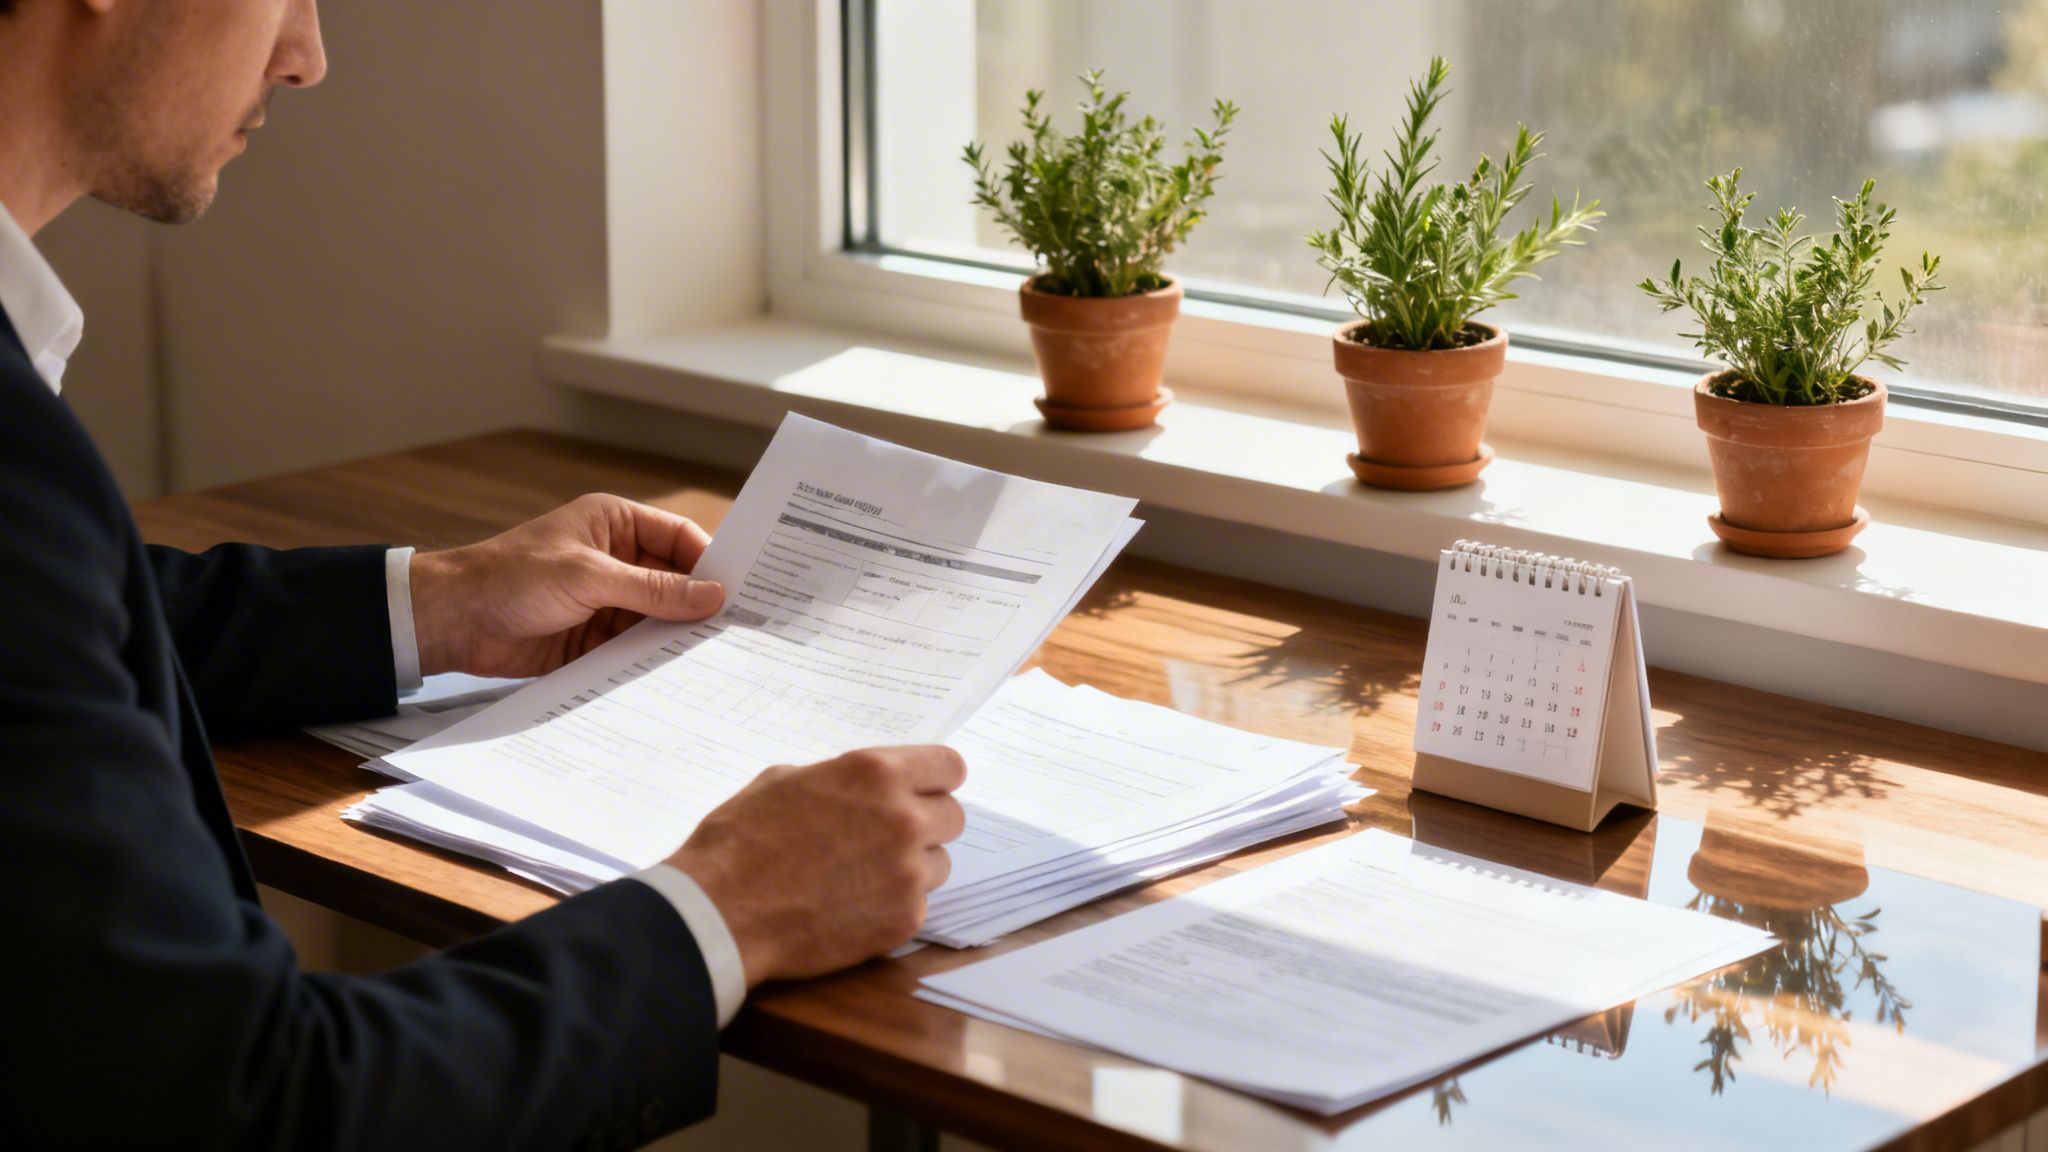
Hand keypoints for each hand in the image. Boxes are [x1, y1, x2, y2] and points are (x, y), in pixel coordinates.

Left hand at [409, 494, 722, 677]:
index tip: (745, 590)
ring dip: (677, 638)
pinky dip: (651, 662)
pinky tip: (676, 677)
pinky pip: (634, 650)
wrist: (453, 622)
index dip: (712, 562)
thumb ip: (653, 589)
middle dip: (700, 605)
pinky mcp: (594, 639)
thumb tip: (713, 596)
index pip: (680, 538)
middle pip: (675, 582)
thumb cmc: (511, 577)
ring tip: (716, 660)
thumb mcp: (589, 577)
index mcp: (616, 525)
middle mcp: (617, 560)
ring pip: (658, 619)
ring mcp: (606, 601)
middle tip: (740, 631)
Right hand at [667, 745, 967, 986]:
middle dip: (925, 824)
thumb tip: (860, 788)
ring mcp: (908, 873)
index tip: (924, 791)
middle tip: (886, 838)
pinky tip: (852, 906)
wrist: (721, 913)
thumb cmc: (740, 842)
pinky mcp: (904, 920)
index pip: (949, 766)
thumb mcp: (783, 781)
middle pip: (953, 816)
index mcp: (876, 773)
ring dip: (911, 867)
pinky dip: (892, 906)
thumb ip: (839, 779)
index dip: (935, 780)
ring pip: (939, 864)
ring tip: (861, 876)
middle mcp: (903, 818)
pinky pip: (918, 905)